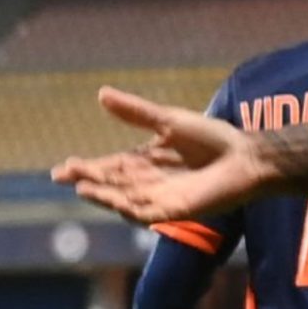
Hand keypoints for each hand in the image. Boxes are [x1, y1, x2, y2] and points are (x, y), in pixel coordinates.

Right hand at [52, 88, 267, 224]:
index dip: (85, 168)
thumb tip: (100, 93)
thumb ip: (136, 112)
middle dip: (87, 181)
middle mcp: (148, 182)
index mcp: (144, 161)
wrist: (246, 156)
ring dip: (103, 195)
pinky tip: (117, 202)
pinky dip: (130, 210)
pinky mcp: (176, 211)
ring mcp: (160, 198)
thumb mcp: (169, 120)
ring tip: (83, 186)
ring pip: (123, 200)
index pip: (108, 166)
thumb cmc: (212, 137)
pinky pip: (147, 214)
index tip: (62, 168)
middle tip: (63, 175)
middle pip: (110, 184)